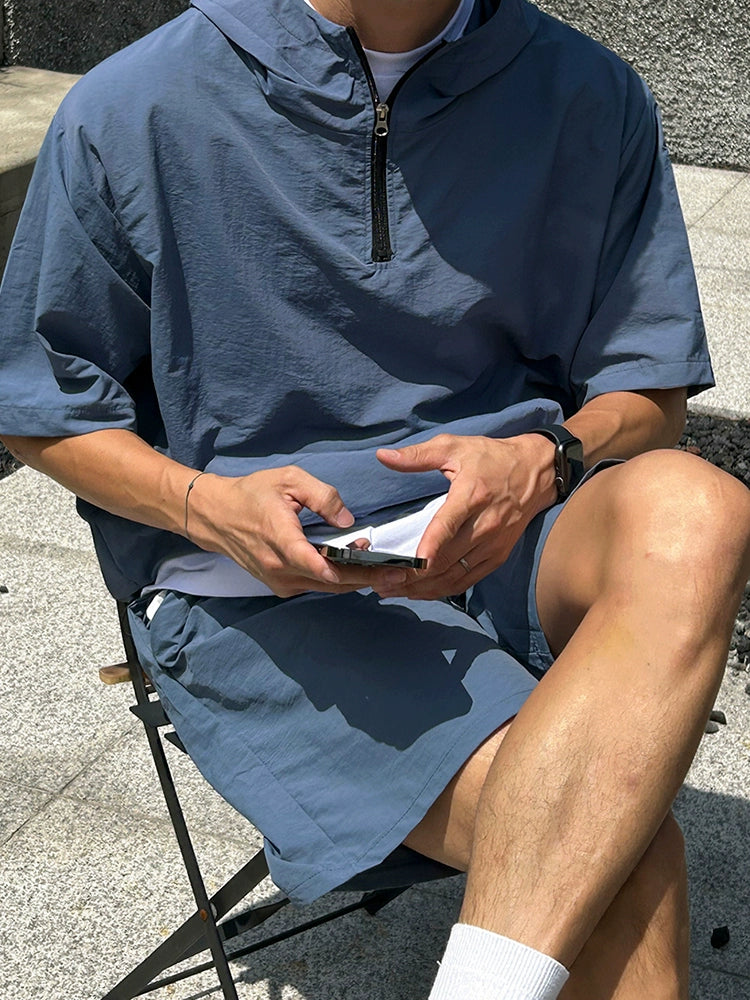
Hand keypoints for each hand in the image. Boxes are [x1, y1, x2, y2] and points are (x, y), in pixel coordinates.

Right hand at [187, 466, 406, 597]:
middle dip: (367, 578)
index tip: (377, 567)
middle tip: (400, 573)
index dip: (346, 569)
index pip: (314, 563)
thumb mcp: (289, 480)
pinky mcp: (280, 586)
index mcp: (279, 538)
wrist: (216, 516)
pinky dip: (338, 580)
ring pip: (326, 587)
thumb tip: (348, 520)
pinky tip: (359, 570)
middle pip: (330, 580)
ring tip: (387, 571)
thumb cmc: (253, 494)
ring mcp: (279, 581)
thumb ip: (322, 496)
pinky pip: (316, 586)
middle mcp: (278, 567)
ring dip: (356, 580)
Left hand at [374, 433, 557, 598]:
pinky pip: (467, 580)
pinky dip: (443, 589)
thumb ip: (417, 455)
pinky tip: (420, 591)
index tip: (413, 562)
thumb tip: (383, 456)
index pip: (448, 525)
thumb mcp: (455, 446)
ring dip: (423, 587)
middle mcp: (485, 525)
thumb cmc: (492, 457)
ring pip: (454, 575)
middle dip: (413, 574)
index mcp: (471, 495)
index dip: (431, 546)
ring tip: (393, 590)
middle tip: (381, 580)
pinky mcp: (497, 556)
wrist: (537, 472)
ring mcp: (493, 544)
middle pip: (447, 558)